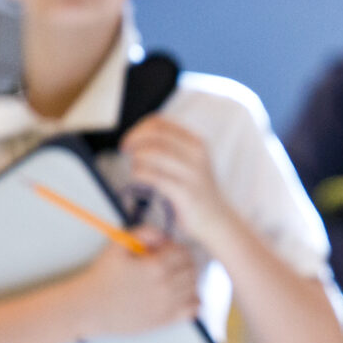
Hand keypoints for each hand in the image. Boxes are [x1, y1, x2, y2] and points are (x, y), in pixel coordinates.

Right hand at [74, 237, 197, 337]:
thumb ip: (143, 232)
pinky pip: (193, 309)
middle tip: (169, 264)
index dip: (176, 248)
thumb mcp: (117, 246)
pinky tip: (179, 296)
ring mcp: (168, 305)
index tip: (165, 251)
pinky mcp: (166, 320)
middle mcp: (166, 287)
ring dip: (188, 280)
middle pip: (192, 269)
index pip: (183, 252)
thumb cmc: (102, 277)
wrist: (90, 308)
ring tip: (172, 278)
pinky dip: (192, 300)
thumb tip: (163, 235)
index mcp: (156, 267)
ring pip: (195, 287)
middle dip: (183, 263)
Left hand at [121, 116, 237, 245]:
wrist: (217, 219)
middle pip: (155, 135)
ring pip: (153, 153)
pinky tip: (139, 178)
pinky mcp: (185, 192)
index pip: (160, 123)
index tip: (130, 139)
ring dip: (137, 159)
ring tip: (136, 168)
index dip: (139, 128)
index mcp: (196, 142)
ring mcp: (192, 173)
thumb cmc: (196, 190)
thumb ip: (170, 147)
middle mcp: (196, 154)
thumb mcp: (190, 162)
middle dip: (134, 140)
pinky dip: (140, 175)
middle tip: (125, 150)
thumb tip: (138, 137)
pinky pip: (154, 177)